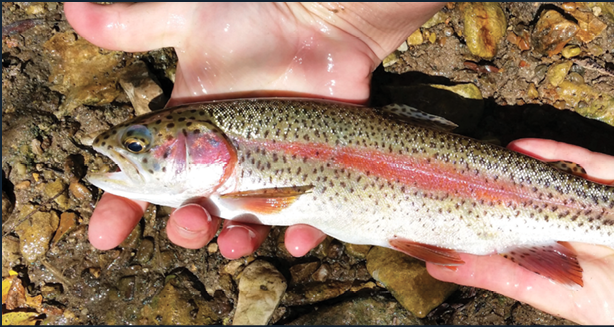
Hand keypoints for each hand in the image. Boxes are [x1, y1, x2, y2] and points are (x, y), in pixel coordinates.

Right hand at [66, 2, 443, 257]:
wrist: (316, 13)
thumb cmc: (253, 14)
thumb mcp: (187, 20)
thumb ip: (133, 26)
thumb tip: (71, 7)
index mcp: (188, 132)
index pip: (145, 180)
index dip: (121, 209)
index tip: (104, 234)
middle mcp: (226, 157)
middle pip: (197, 209)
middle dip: (188, 227)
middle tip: (190, 219)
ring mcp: (270, 165)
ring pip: (248, 220)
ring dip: (237, 239)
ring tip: (234, 239)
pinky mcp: (314, 166)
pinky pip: (310, 212)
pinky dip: (306, 232)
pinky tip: (299, 238)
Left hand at [428, 138, 613, 323]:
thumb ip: (591, 311)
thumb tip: (563, 304)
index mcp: (591, 296)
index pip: (523, 280)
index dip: (480, 270)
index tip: (434, 261)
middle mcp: (594, 253)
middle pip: (528, 230)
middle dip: (487, 219)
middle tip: (439, 204)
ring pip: (552, 194)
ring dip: (512, 184)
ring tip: (467, 173)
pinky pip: (592, 168)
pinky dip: (558, 157)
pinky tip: (522, 150)